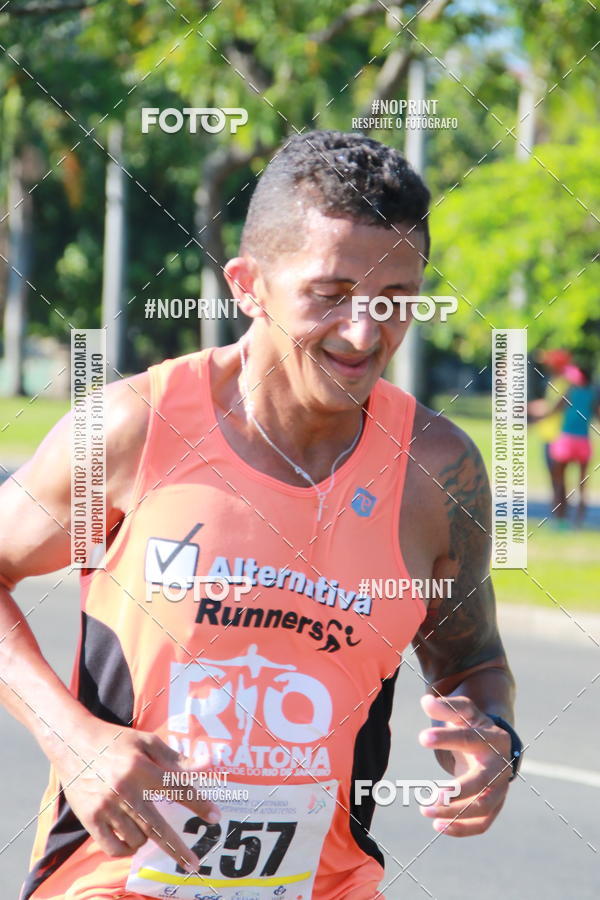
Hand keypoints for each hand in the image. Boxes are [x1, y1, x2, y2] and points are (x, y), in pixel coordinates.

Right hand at [52, 717, 220, 870]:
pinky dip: (127, 848)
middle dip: (177, 848)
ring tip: (149, 825)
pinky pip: (114, 847)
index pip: (176, 789)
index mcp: (140, 768)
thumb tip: (207, 764)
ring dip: (149, 838)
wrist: (73, 742)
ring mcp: (106, 807)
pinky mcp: (90, 819)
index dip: (198, 804)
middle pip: (157, 827)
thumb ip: (175, 758)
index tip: (215, 817)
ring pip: (136, 838)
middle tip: (194, 864)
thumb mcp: (146, 741)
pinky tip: (133, 840)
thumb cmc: (115, 741)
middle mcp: (124, 790)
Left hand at [418, 694, 512, 836]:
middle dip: (458, 792)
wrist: (497, 747)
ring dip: (454, 813)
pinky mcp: (496, 805)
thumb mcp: (464, 713)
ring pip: (482, 807)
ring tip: (425, 809)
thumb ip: (446, 706)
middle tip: (431, 797)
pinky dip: (462, 828)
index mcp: (492, 738)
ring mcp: (500, 788)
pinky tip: (437, 826)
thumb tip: (426, 701)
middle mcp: (500, 766)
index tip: (422, 737)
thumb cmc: (475, 727)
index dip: (446, 738)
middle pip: (482, 783)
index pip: (469, 738)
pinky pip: (483, 823)